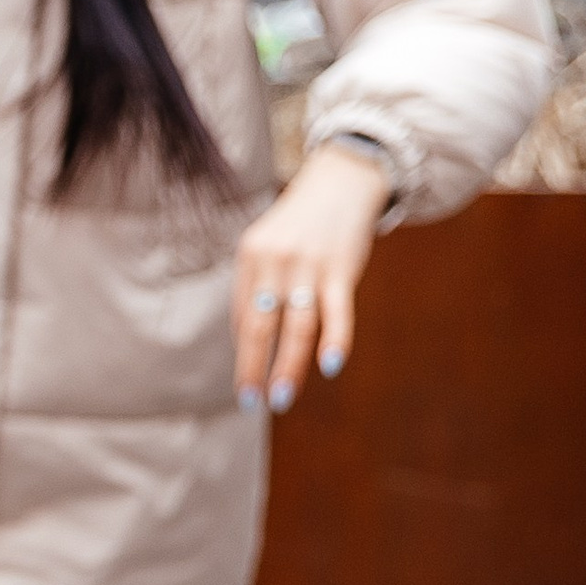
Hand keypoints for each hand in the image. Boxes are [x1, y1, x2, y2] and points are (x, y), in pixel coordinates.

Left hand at [231, 141, 386, 412]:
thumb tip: (249, 340)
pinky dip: (335, 340)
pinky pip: (337, 312)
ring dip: (289, 366)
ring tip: (281, 398)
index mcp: (250, 259)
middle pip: (260, 327)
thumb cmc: (302, 225)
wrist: (342, 181)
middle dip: (254, 368)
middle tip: (251, 403)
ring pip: (296, 327)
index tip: (248, 383)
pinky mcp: (341, 269)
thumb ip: (259, 288)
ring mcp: (308, 266)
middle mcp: (274, 263)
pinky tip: (329, 367)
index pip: (243, 317)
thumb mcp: (269, 247)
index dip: (246, 353)